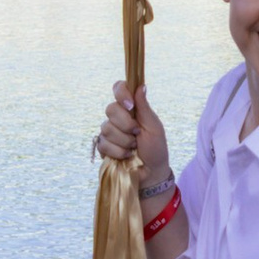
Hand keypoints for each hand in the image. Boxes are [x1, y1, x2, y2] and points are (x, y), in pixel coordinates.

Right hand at [95, 79, 173, 196]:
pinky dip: (118, 151)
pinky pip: (103, 143)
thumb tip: (141, 85)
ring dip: (124, 141)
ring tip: (134, 147)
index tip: (130, 105)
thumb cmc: (156, 148)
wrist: (151, 173)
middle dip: (126, 124)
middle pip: (110, 109)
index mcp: (131, 108)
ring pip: (107, 128)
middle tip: (137, 134)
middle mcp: (117, 117)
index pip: (119, 88)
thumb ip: (144, 107)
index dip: (121, 93)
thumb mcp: (154, 127)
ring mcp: (108, 131)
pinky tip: (126, 155)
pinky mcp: (102, 146)